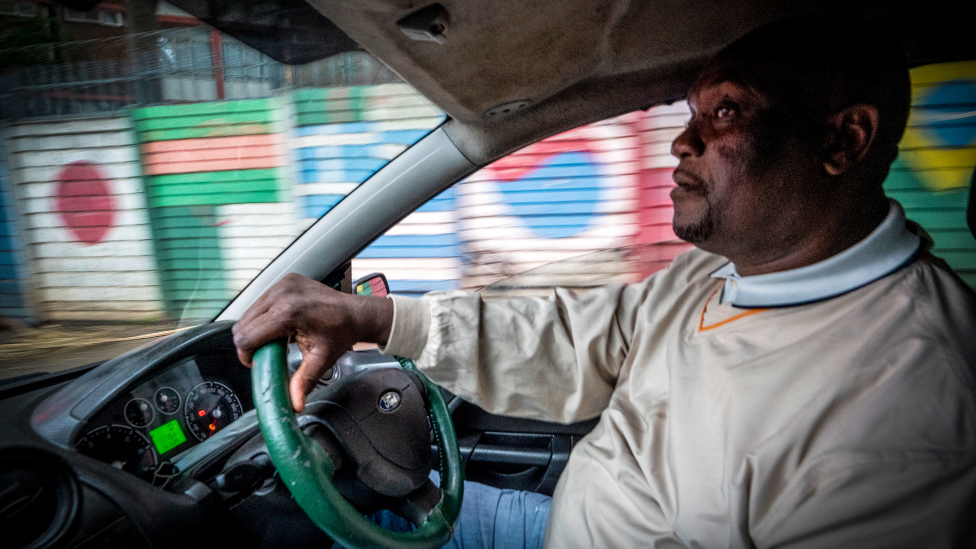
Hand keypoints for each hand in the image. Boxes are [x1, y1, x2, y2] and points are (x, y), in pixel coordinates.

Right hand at [232, 273, 393, 411]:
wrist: (356, 313)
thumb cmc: (341, 333)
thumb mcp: (321, 360)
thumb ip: (303, 382)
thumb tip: (295, 404)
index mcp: (288, 313)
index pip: (247, 336)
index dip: (247, 354)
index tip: (257, 362)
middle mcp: (282, 294)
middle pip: (243, 324)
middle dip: (250, 343)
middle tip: (267, 353)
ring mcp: (283, 284)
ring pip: (249, 312)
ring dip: (256, 329)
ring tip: (276, 340)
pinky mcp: (285, 281)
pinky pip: (261, 301)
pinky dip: (264, 316)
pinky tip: (280, 326)